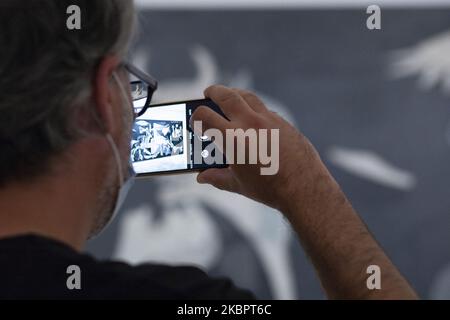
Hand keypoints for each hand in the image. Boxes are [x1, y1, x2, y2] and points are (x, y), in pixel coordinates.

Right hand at [190, 85, 330, 213]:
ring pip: (248, 96)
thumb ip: (217, 178)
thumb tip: (203, 177)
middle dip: (213, 92)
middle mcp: (249, 123)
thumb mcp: (238, 185)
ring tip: (228, 96)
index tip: (195, 119)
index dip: (196, 116)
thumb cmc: (270, 189)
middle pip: (226, 96)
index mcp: (233, 139)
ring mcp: (268, 120)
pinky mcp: (283, 122)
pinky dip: (253, 108)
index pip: (205, 117)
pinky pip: (264, 109)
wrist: (304, 187)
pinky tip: (251, 116)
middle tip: (207, 93)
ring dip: (234, 93)